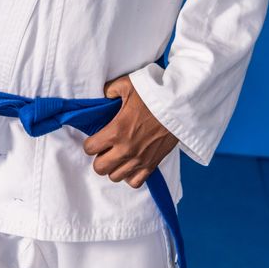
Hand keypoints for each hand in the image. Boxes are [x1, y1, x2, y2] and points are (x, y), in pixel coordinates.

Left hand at [83, 74, 178, 188]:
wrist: (179, 106)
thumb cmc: (153, 95)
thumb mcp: (127, 85)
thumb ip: (110, 90)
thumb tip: (103, 96)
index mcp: (116, 131)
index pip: (89, 149)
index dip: (90, 143)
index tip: (96, 138)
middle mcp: (125, 149)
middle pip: (99, 168)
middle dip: (99, 158)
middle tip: (106, 147)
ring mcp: (139, 160)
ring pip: (115, 177)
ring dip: (114, 167)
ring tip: (118, 155)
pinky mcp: (152, 165)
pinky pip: (134, 182)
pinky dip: (130, 176)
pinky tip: (131, 163)